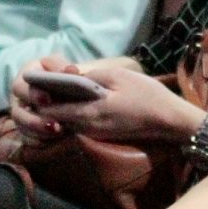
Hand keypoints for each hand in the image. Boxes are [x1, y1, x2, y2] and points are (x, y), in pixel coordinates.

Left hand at [15, 63, 200, 143]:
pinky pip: (77, 124)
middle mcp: (86, 127)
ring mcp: (94, 133)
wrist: (169, 119)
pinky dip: (72, 113)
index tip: (39, 82)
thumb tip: (66, 73)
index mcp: (88, 112)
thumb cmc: (146, 94)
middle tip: (47, 84)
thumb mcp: (117, 76)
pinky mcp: (101, 134)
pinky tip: (77, 99)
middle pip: (55, 118)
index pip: (50, 110)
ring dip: (59, 108)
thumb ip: (88, 75)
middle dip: (47, 102)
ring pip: (65, 122)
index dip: (40, 97)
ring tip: (60, 89)